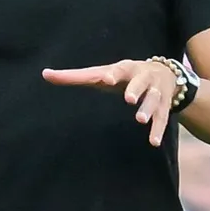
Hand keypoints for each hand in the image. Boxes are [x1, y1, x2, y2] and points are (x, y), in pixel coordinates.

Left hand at [42, 59, 179, 146]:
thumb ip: (75, 76)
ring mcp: (155, 91)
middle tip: (129, 99)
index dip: (113, 74)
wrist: (164, 72)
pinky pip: (163, 118)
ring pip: (153, 100)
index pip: (118, 70)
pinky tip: (153, 142)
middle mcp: (142, 77)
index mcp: (125, 68)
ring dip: (148, 109)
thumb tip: (44, 74)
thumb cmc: (123, 74)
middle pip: (140, 82)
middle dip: (135, 90)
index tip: (107, 79)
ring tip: (140, 120)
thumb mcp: (102, 72)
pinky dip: (158, 129)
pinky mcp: (164, 106)